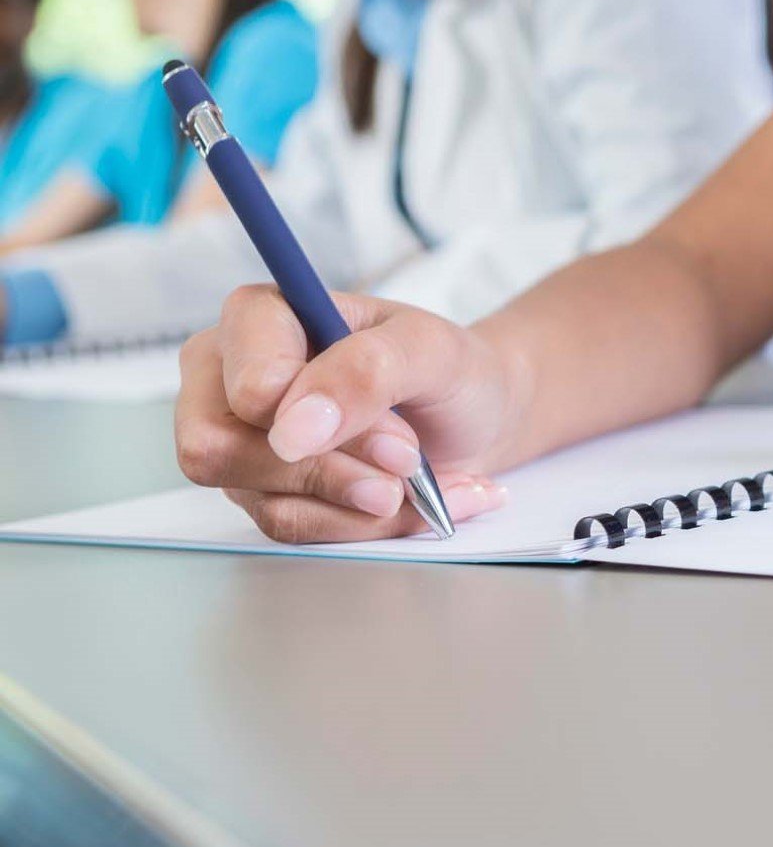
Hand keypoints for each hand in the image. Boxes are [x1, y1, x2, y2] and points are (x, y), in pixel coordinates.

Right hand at [175, 286, 521, 543]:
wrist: (478, 418)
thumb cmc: (448, 369)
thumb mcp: (430, 351)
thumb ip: (366, 370)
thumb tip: (293, 428)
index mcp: (259, 318)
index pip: (247, 388)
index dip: (317, 422)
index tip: (395, 435)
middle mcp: (228, 377)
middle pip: (221, 452)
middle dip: (333, 471)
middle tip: (408, 459)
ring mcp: (240, 441)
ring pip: (266, 500)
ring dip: (362, 502)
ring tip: (420, 478)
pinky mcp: (263, 492)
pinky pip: (295, 529)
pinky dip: (365, 524)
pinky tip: (411, 501)